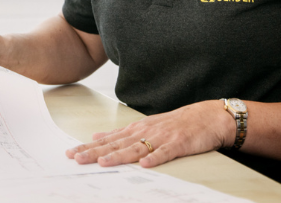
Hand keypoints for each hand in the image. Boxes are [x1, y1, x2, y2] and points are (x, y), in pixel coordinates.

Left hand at [65, 100, 231, 167]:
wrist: (207, 116)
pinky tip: (145, 165)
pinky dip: (155, 158)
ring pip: (136, 148)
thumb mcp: (146, 125)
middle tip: (77, 158)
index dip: (90, 146)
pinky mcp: (179, 144)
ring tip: (103, 163)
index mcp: (137, 128)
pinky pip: (165, 153)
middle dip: (96, 152)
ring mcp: (162, 137)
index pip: (109, 140)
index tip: (72, 152)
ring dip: (119, 156)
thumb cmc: (177, 123)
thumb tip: (97, 137)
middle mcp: (146, 131)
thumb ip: (122, 133)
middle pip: (117, 144)